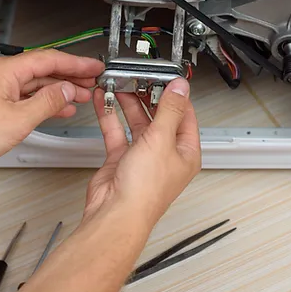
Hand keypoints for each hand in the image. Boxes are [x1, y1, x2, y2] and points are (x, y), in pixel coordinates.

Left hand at [0, 50, 103, 174]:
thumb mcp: (19, 119)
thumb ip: (48, 102)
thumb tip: (68, 91)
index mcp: (7, 71)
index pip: (50, 59)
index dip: (76, 63)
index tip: (93, 67)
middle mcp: (3, 75)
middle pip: (45, 70)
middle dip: (71, 76)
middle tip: (93, 80)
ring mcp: (0, 88)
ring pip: (38, 84)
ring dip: (61, 90)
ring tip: (83, 95)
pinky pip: (29, 96)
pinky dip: (46, 101)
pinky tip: (60, 108)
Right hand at [85, 78, 200, 225]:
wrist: (115, 213)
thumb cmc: (145, 190)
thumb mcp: (161, 140)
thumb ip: (169, 110)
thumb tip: (181, 88)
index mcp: (185, 151)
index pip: (184, 115)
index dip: (176, 95)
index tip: (165, 77)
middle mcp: (165, 153)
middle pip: (159, 116)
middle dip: (148, 96)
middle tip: (139, 78)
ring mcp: (143, 156)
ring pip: (137, 122)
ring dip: (129, 103)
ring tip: (121, 84)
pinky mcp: (122, 158)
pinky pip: (117, 131)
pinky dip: (111, 115)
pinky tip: (106, 100)